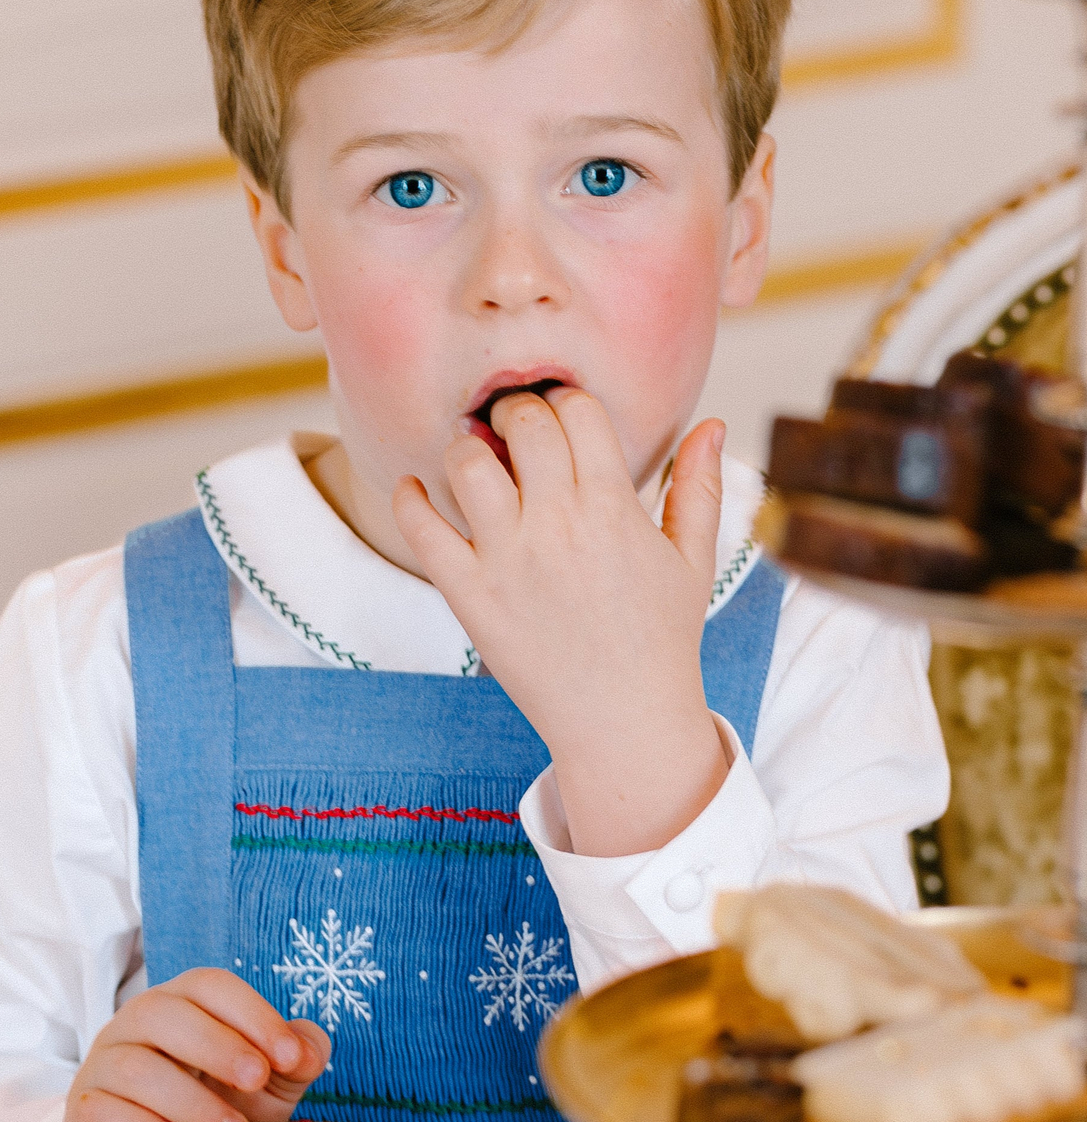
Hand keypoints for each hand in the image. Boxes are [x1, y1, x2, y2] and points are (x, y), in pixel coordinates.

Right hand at [62, 968, 330, 1121]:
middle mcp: (137, 1022)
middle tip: (257, 1081)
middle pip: (165, 1013)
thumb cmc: (223, 1106)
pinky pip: (101, 1109)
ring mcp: (104, 1064)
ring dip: (187, 1098)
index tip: (291, 1057)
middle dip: (217, 1046)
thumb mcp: (269, 1083)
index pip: (210, 985)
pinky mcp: (84, 1110)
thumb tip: (309, 1047)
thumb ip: (297, 1057)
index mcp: (184, 1003)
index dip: (253, 1015)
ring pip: (133, 1066)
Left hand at [393, 392, 729, 857]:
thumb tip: (711, 421)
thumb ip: (699, 486)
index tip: (561, 417)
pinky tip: (415, 488)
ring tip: (475, 458)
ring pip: (467, 464)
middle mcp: (558, 526)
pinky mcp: (470, 595)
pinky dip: (410, 498)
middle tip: (512, 427)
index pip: (578, 410)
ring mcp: (509, 560)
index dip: (566, 401)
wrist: (624, 720)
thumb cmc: (661, 639)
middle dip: (515, 412)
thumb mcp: (693, 560)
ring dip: (466, 447)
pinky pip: (423, 530)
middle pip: (522, 424)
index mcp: (614, 508)